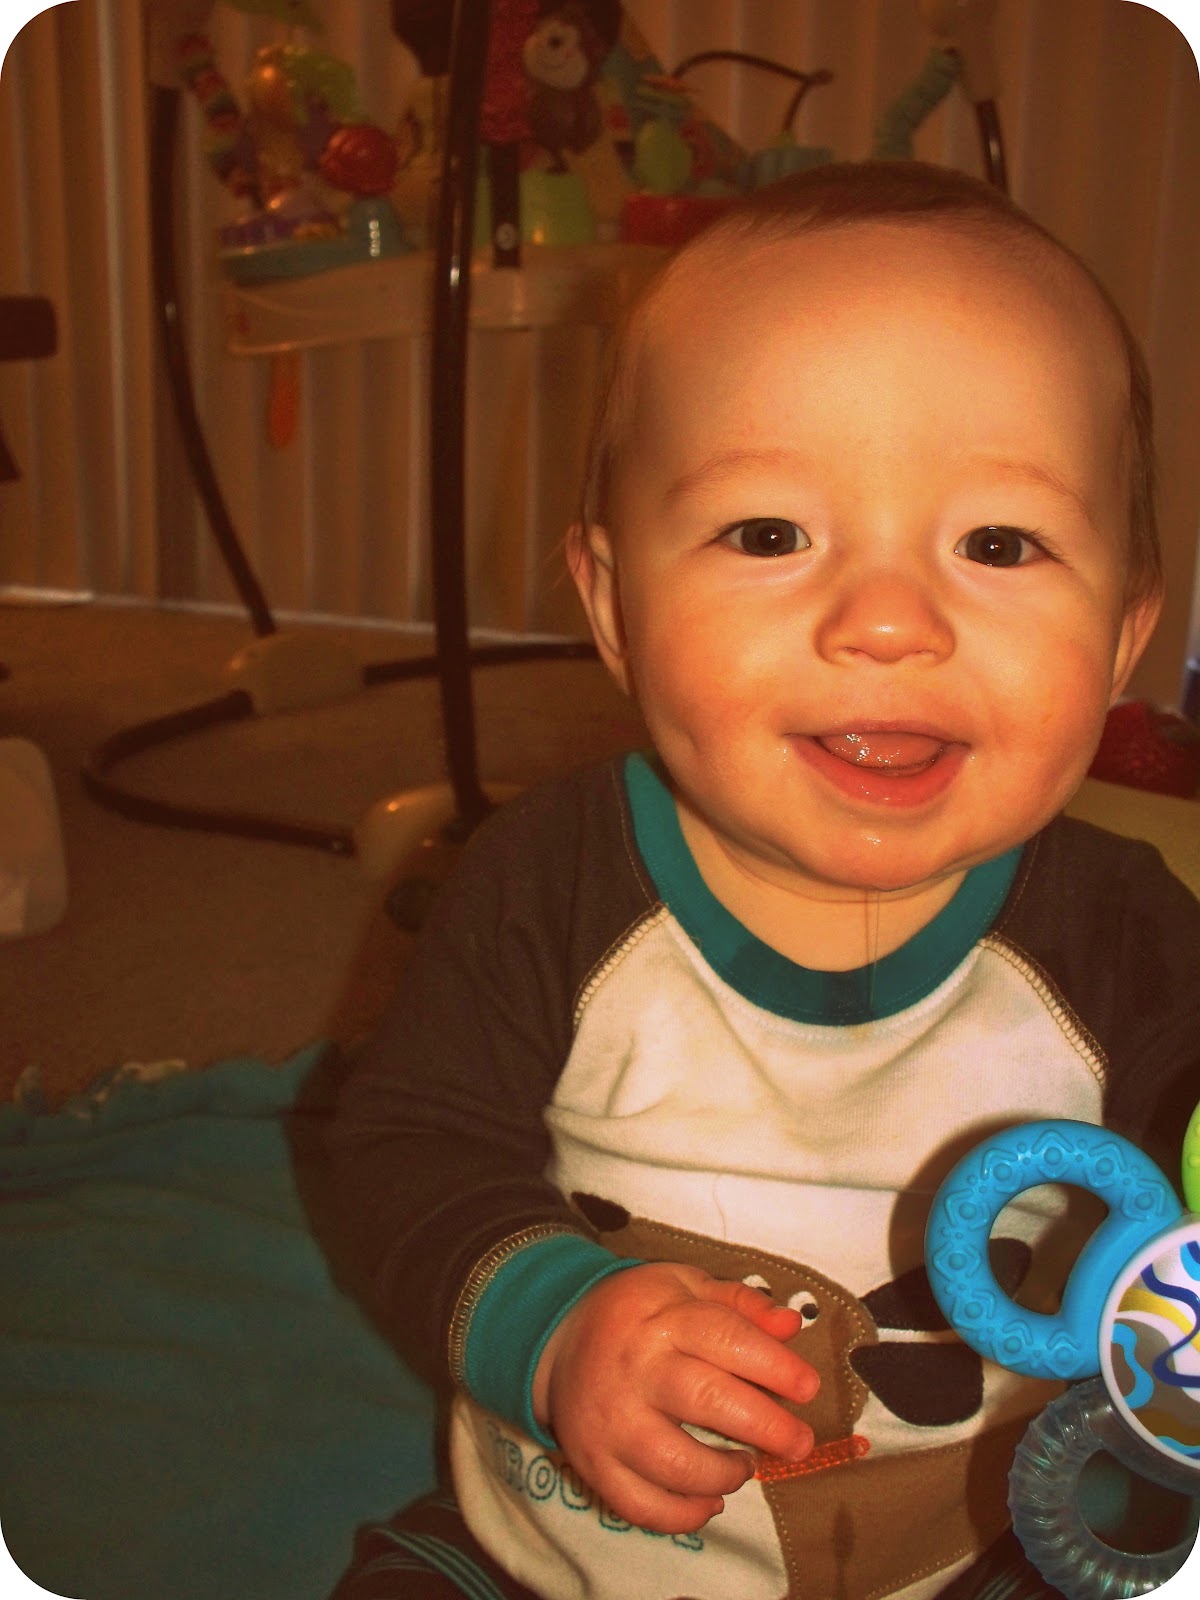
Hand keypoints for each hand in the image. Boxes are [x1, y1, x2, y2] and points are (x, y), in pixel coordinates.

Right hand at [530, 1261, 818, 1533]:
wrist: (557, 1336)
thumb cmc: (638, 1311)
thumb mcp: (685, 1285)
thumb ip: (741, 1303)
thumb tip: (792, 1325)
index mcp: (662, 1318)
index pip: (725, 1338)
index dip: (774, 1366)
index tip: (808, 1387)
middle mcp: (636, 1369)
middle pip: (707, 1399)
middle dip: (765, 1426)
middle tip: (798, 1442)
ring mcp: (611, 1420)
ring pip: (675, 1462)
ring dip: (724, 1474)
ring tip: (745, 1466)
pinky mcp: (594, 1462)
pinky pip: (641, 1504)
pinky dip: (683, 1515)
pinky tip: (710, 1500)